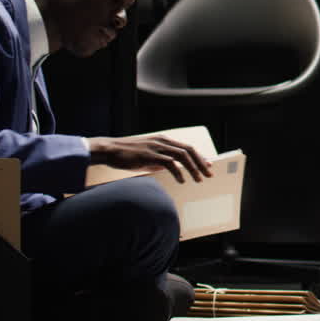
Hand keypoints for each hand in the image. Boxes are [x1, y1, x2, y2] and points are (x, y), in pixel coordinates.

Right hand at [87, 135, 212, 183]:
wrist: (110, 150)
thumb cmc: (127, 155)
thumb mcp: (147, 156)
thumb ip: (159, 160)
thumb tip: (170, 169)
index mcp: (163, 140)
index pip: (186, 147)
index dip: (199, 156)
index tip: (208, 165)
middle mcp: (162, 141)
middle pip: (189, 150)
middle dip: (201, 162)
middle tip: (209, 174)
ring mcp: (157, 147)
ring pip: (182, 156)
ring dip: (193, 168)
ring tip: (199, 179)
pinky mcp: (150, 155)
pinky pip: (170, 163)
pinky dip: (178, 172)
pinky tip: (182, 181)